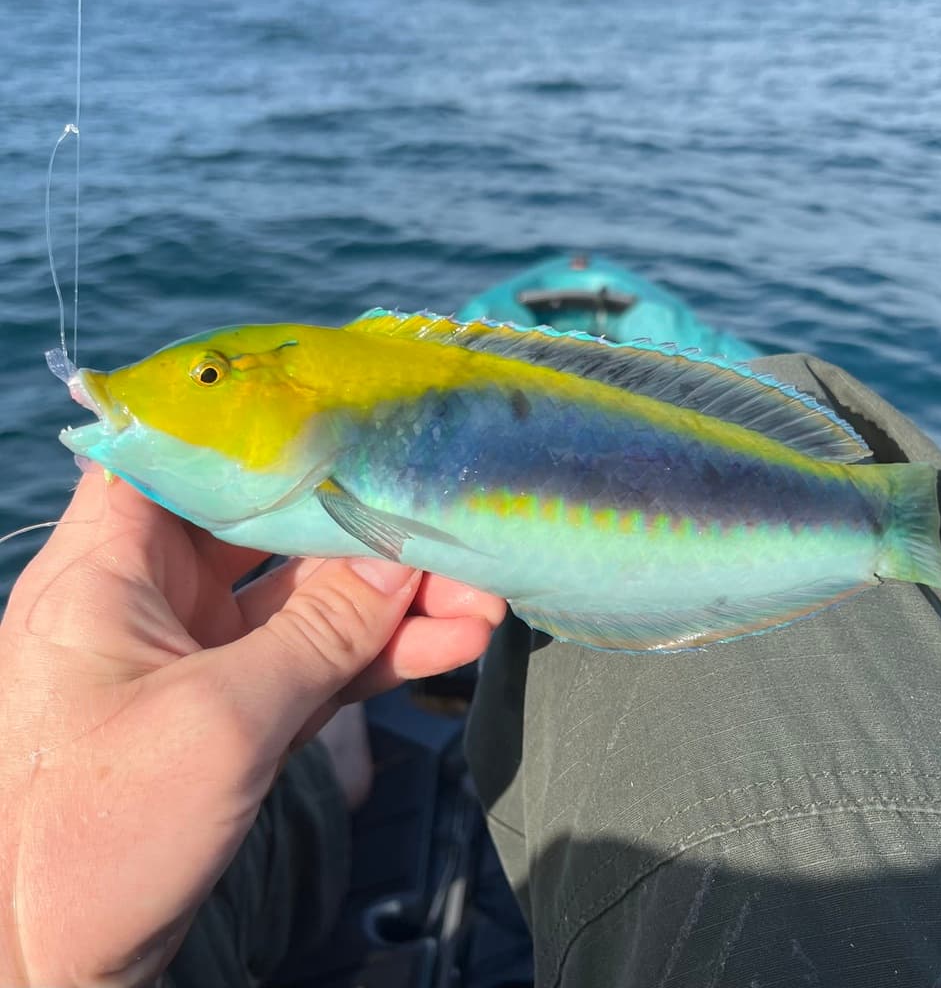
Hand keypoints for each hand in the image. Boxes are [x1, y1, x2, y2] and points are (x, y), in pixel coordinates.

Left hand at [0, 471, 504, 985]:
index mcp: (108, 568)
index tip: (348, 415)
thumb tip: (400, 559)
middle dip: (364, 533)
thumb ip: (321, 632)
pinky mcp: (240, 704)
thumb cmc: (92, 835)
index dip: (260, 428)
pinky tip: (450, 646)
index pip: (179, 455)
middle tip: (450, 529)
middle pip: (270, 529)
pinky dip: (379, 656)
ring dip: (393, 602)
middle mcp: (153, 595)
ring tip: (479, 601)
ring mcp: (202, 651)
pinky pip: (319, 661)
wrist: (54, 968)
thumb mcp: (221, 719)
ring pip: (309, 600)